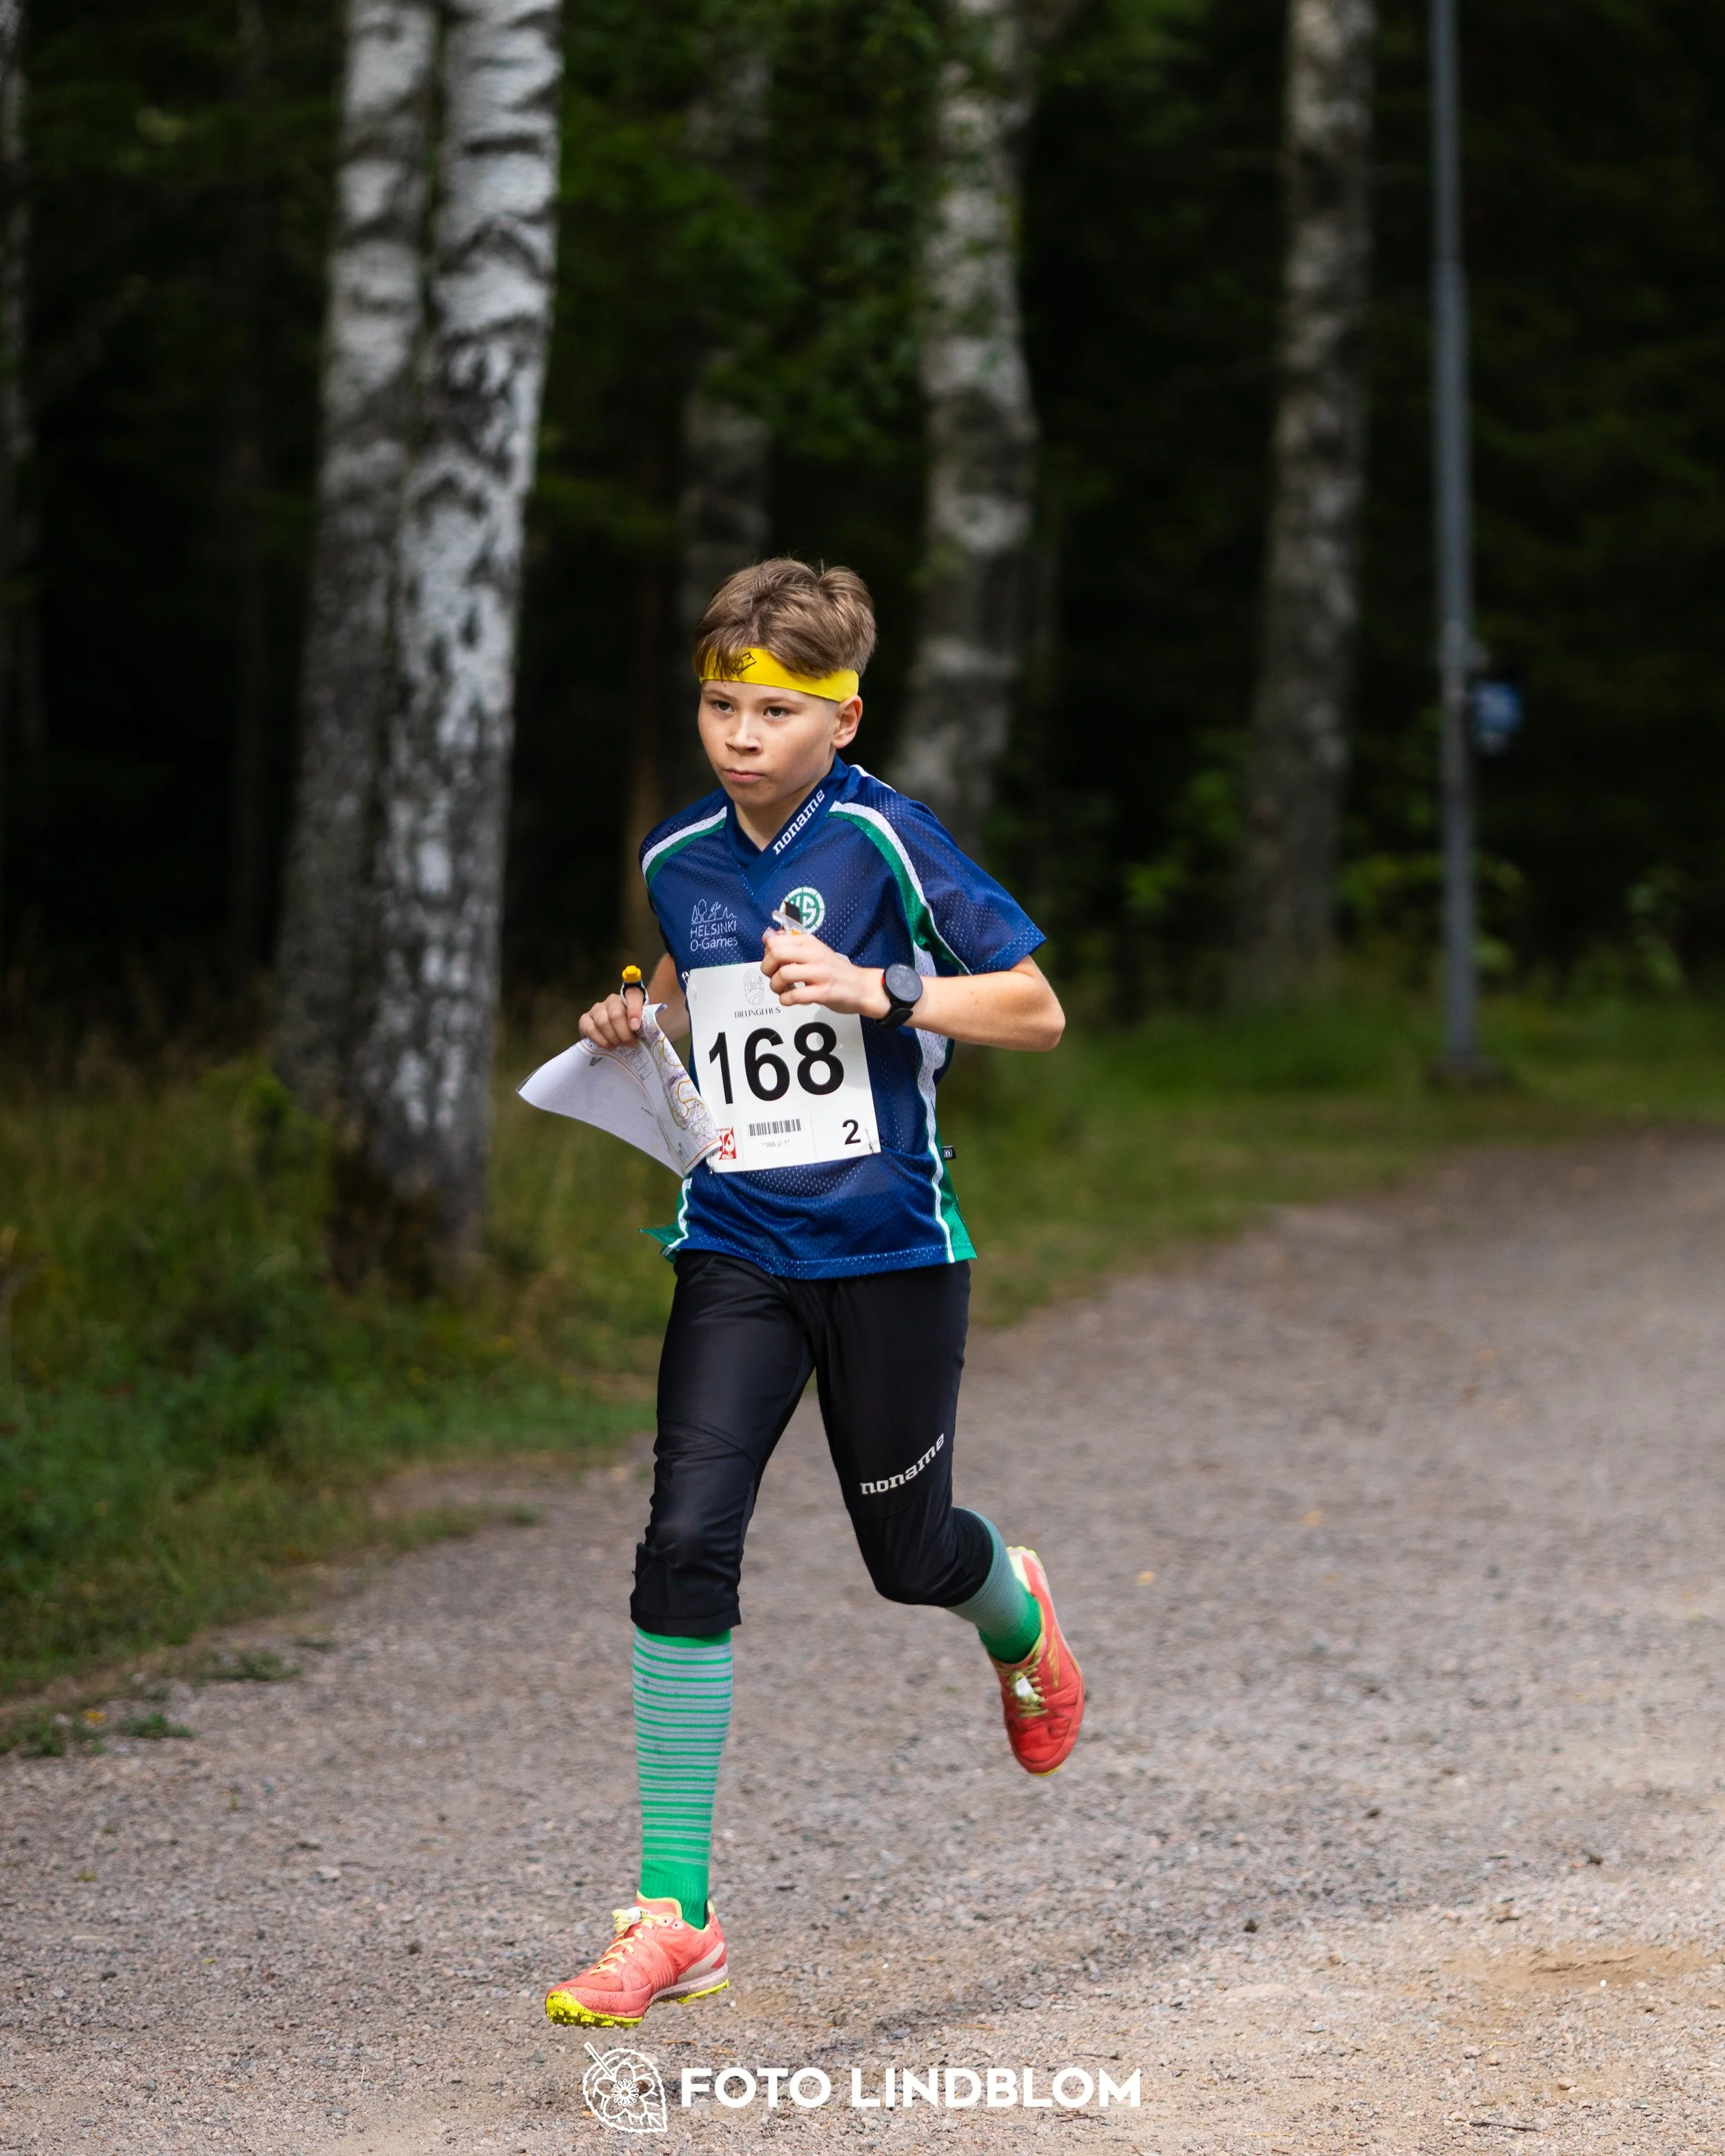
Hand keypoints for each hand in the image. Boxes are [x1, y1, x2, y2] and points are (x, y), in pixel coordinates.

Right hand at [579, 991, 644, 1050]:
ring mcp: (597, 1008)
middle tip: (630, 1044)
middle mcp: (612, 1000)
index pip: (633, 995)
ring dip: (613, 1038)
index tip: (636, 1028)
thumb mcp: (645, 1024)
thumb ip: (648, 1025)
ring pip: (602, 1022)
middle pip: (616, 1014)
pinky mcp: (585, 1019)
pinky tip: (609, 1046)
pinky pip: (590, 1029)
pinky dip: (600, 1040)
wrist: (618, 1033)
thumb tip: (652, 1033)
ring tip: (620, 1045)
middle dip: (624, 1033)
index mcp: (630, 997)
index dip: (634, 1010)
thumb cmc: (634, 1028)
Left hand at [760, 928, 888, 1018]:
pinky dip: (786, 1000)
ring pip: (783, 975)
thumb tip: (767, 937)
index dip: (767, 954)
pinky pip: (795, 996)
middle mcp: (814, 954)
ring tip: (783, 990)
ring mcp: (820, 973)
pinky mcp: (824, 992)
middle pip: (776, 954)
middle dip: (767, 969)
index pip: (775, 941)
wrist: (861, 987)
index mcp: (809, 942)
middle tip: (773, 977)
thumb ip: (791, 945)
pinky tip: (790, 1000)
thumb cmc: (834, 971)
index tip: (774, 964)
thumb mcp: (814, 951)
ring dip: (776, 987)